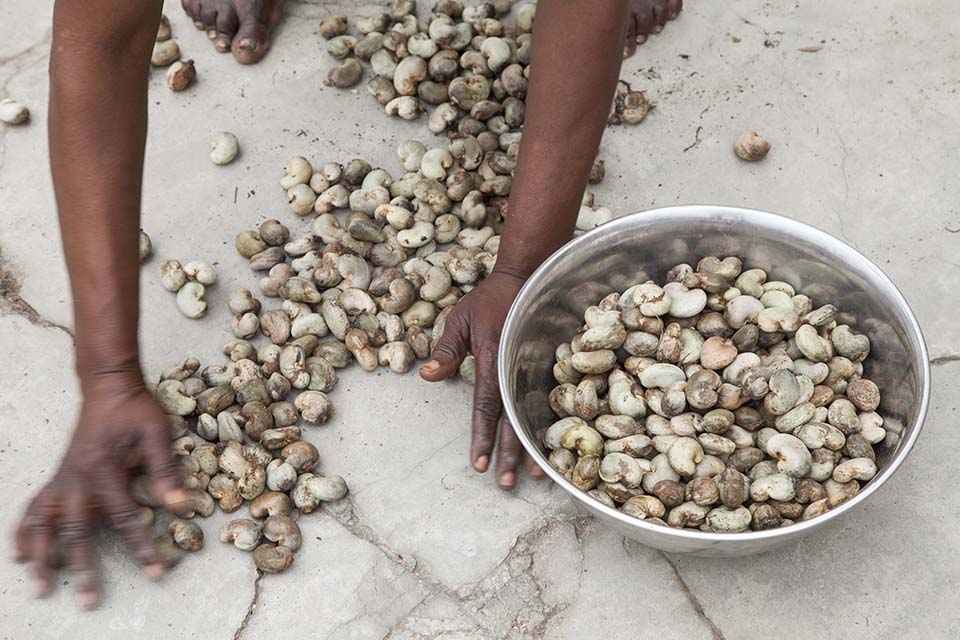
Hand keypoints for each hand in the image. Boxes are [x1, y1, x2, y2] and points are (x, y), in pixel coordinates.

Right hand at [13, 373, 187, 608]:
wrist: (109, 387)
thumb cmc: (136, 410)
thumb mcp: (157, 433)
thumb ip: (165, 470)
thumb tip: (182, 504)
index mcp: (105, 471)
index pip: (125, 519)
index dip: (141, 547)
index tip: (155, 572)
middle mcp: (78, 480)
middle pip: (77, 532)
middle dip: (83, 569)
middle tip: (87, 602)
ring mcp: (63, 480)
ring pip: (45, 525)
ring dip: (42, 556)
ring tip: (40, 586)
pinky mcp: (58, 478)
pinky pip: (33, 508)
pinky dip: (24, 531)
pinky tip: (18, 552)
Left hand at [420, 269, 546, 489]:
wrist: (528, 276)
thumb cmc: (489, 300)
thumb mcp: (459, 319)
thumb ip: (446, 350)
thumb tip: (427, 377)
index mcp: (494, 360)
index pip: (486, 406)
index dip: (482, 436)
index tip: (479, 465)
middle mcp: (517, 368)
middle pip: (513, 418)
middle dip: (510, 453)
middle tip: (506, 484)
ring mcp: (536, 369)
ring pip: (535, 414)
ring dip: (533, 445)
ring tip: (536, 475)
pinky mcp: (548, 368)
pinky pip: (548, 401)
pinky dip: (548, 425)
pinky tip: (551, 446)